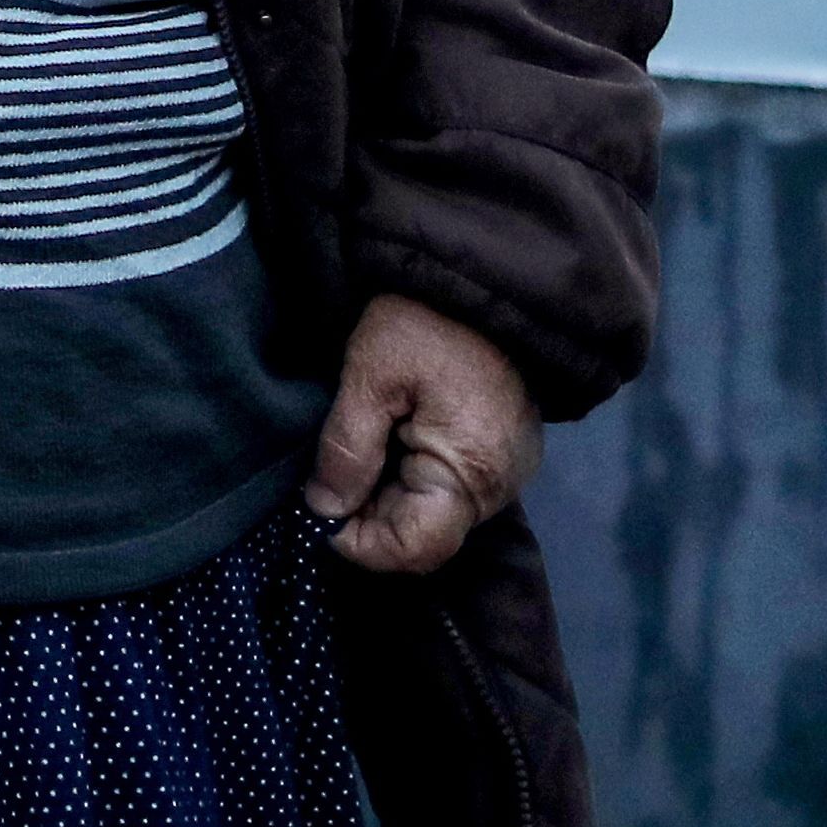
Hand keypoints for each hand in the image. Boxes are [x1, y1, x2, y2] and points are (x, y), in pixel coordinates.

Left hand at [307, 293, 540, 573]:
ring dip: (387, 495)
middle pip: (424, 535)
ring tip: (355, 453)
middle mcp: (499, 488)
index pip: (414, 550)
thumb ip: (347, 449)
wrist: (483, 276)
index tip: (318, 511)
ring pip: (435, 513)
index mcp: (470, 476)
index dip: (360, 543)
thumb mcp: (371, 377)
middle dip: (368, 516)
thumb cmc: (425, 321)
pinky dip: (412, 476)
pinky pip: (452, 486)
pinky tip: (386, 441)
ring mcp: (508, 470)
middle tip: (328, 476)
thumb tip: (324, 509)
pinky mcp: (504, 450)